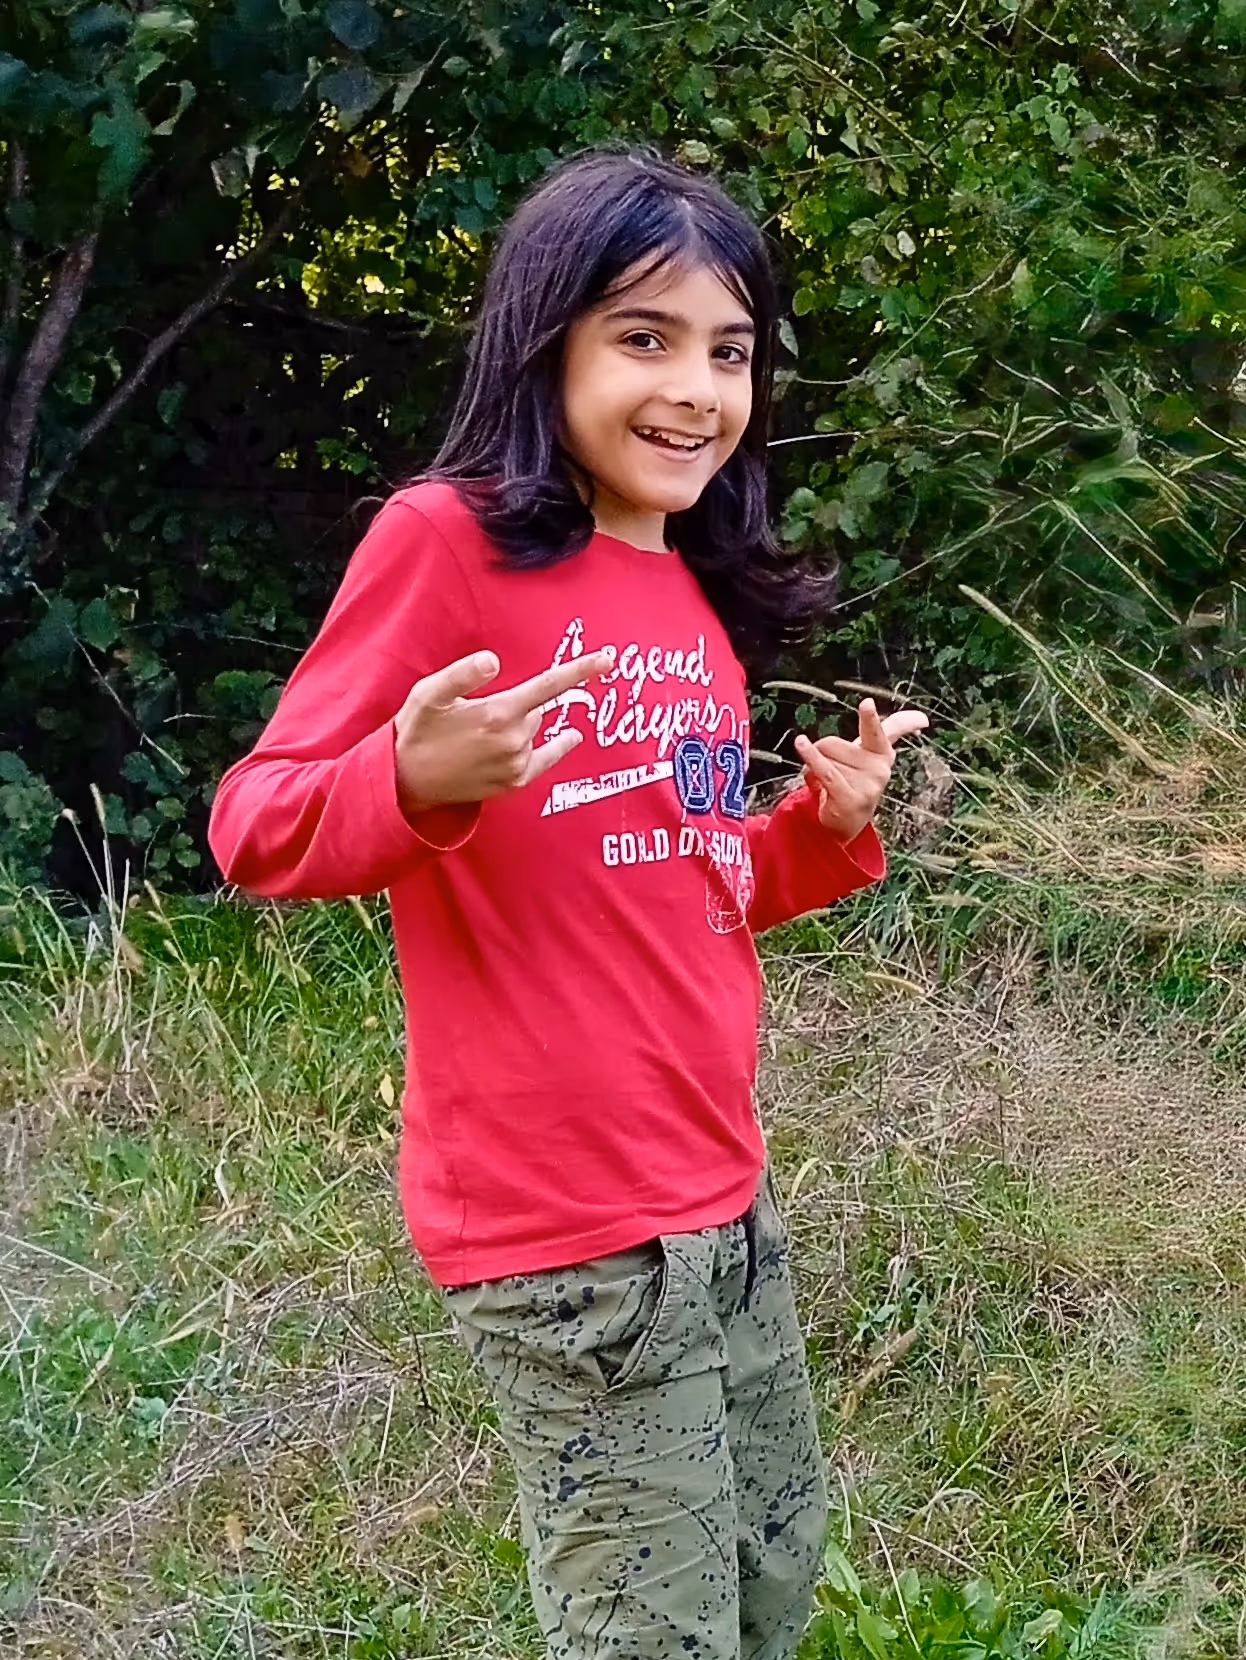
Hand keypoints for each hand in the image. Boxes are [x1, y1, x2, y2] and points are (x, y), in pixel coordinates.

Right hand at [395, 649, 611, 815]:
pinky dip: (556, 746)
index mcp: (497, 713)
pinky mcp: (515, 782)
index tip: (608, 659)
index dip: (580, 670)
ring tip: (480, 735)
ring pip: (534, 731)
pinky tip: (571, 736)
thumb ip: (461, 674)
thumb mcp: (428, 694)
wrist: (407, 781)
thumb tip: (492, 661)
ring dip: (519, 726)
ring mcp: (517, 764)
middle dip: (518, 705)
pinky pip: (546, 757)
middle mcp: (514, 741)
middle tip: (481, 713)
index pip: (549, 685)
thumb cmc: (418, 731)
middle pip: (536, 709)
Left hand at [794, 698, 929, 843]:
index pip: (882, 731)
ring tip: (827, 785)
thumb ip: (895, 732)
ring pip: (823, 758)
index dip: (870, 718)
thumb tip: (922, 718)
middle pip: (831, 743)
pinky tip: (801, 744)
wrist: (848, 824)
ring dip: (815, 770)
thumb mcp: (872, 755)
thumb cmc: (856, 782)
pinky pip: (824, 770)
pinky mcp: (851, 798)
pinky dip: (810, 758)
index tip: (866, 704)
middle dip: (821, 754)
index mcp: (883, 753)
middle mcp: (879, 769)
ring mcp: (867, 785)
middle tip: (830, 772)